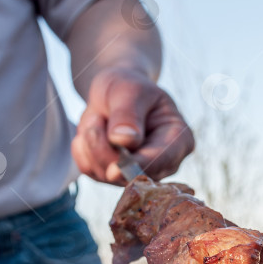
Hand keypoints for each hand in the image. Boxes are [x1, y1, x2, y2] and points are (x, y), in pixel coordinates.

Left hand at [71, 68, 193, 183]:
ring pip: (107, 175)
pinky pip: (92, 172)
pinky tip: (91, 132)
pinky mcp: (116, 177)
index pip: (162, 160)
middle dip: (105, 149)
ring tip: (96, 118)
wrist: (115, 93)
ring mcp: (140, 173)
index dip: (138, 165)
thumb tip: (124, 141)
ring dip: (91, 146)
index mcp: (179, 141)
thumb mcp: (130, 90)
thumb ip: (128, 114)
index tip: (114, 169)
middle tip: (94, 118)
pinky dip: (83, 151)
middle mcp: (164, 164)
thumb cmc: (129, 87)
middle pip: (133, 174)